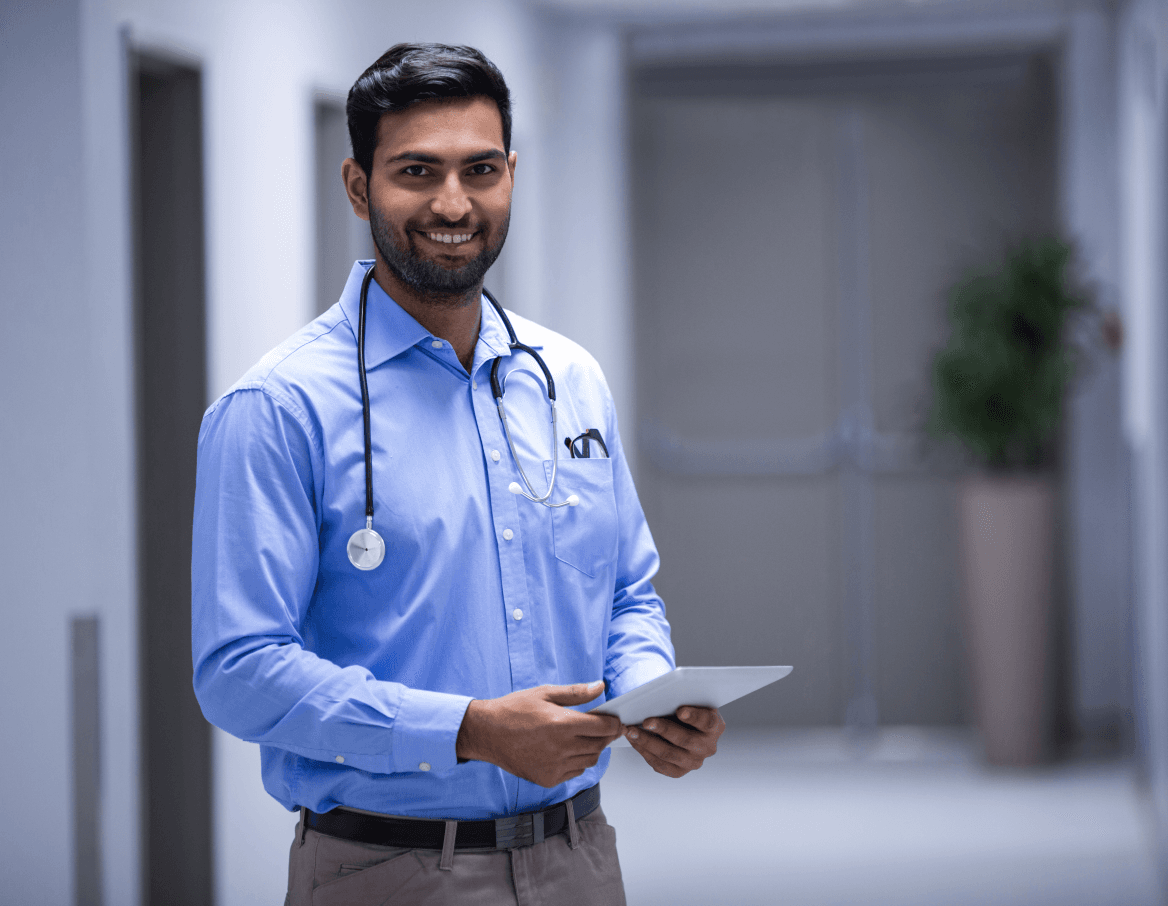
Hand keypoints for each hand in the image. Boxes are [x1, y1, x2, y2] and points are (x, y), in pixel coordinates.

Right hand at [456, 681, 621, 787]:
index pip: (603, 728)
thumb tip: (600, 687)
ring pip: (589, 761)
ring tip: (579, 737)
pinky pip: (575, 772)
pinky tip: (565, 750)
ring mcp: (555, 767)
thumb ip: (576, 693)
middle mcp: (561, 749)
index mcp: (562, 724)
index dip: (614, 724)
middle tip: (599, 727)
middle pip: (599, 745)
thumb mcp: (545, 693)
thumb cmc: (513, 710)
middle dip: (604, 736)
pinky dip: (576, 761)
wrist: (487, 733)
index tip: (616, 720)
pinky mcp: (548, 779)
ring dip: (591, 749)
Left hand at [625, 706, 723, 777]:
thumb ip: (681, 699)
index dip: (694, 716)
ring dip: (647, 742)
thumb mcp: (689, 702)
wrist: (685, 728)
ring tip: (632, 731)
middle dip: (664, 729)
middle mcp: (707, 747)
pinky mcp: (679, 771)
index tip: (680, 710)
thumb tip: (659, 696)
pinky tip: (634, 741)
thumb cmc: (685, 709)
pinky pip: (660, 765)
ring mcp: (694, 762)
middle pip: (685, 740)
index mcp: (714, 726)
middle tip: (646, 721)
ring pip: (669, 754)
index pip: (707, 722)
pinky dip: (645, 752)